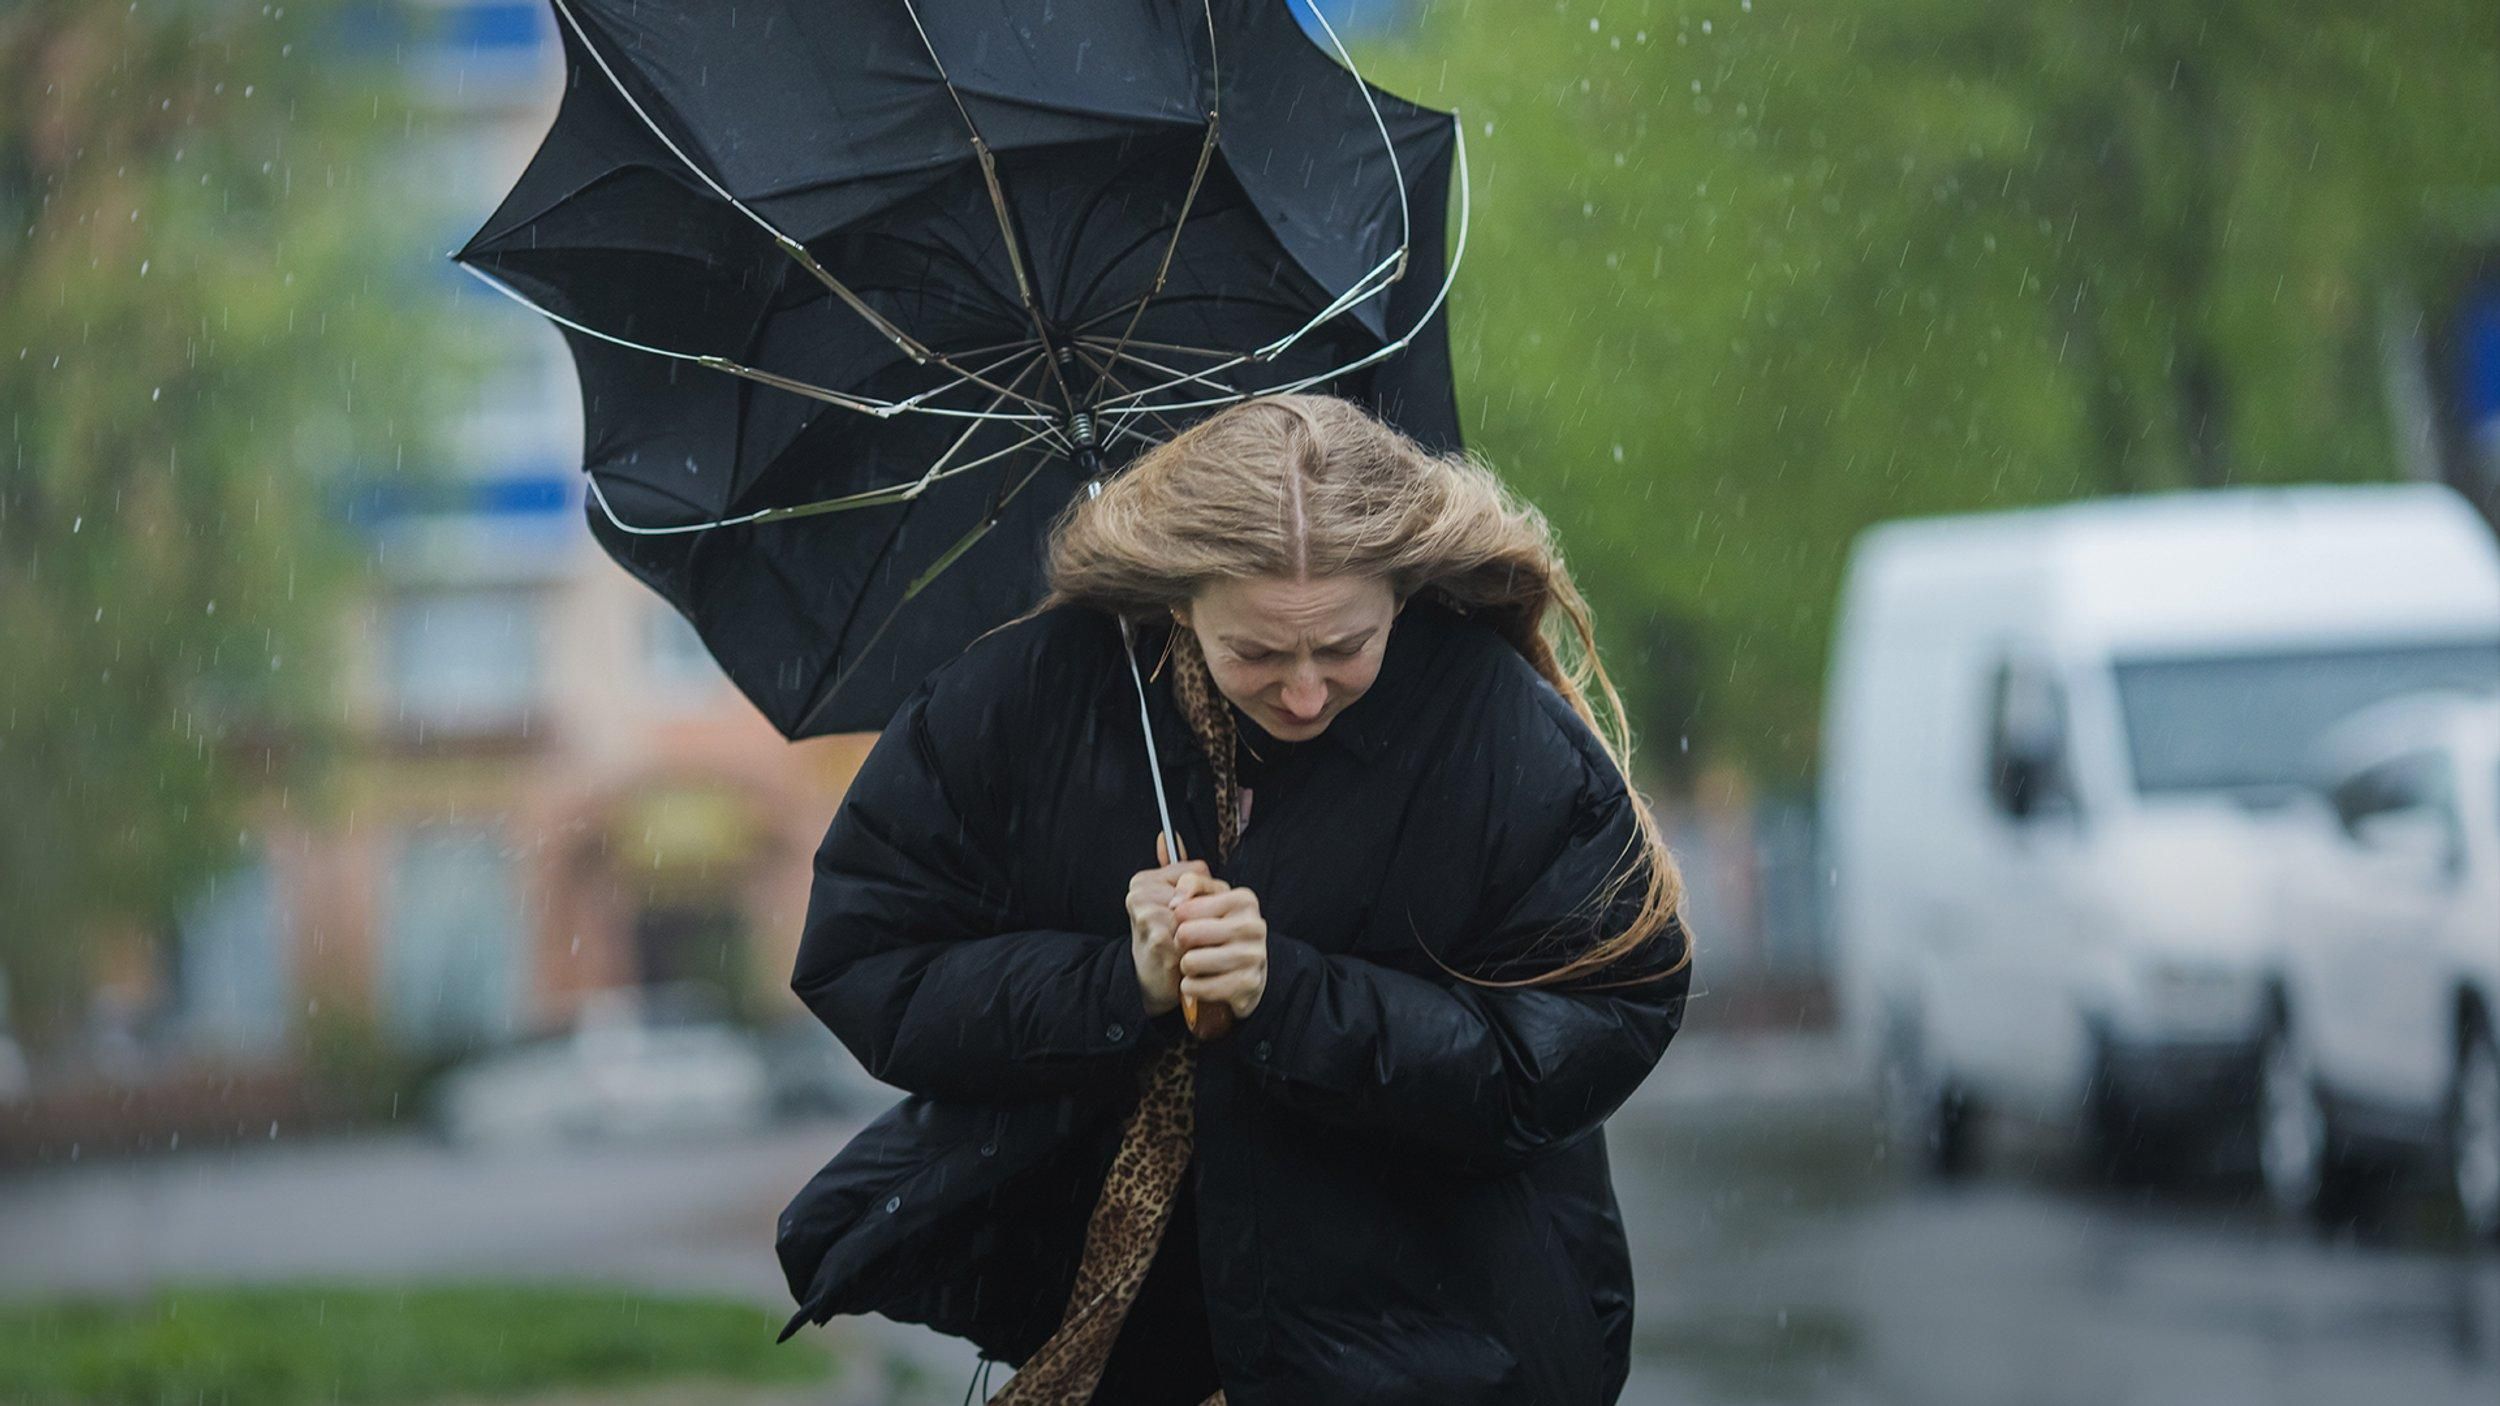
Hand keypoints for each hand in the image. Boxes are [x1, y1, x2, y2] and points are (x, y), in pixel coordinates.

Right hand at [1128, 831, 1219, 1017]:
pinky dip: (1200, 946)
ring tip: (1192, 942)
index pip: (1196, 871)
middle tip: (1196, 929)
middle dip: (1208, 912)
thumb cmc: (1163, 936)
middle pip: (1200, 891)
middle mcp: (1140, 894)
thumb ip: (1173, 869)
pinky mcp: (1158, 938)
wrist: (1150, 979)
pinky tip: (1188, 954)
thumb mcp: (1167, 900)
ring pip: (1201, 911)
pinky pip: (1197, 932)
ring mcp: (1147, 916)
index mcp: (1142, 881)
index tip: (1192, 910)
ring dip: (1205, 930)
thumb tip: (1166, 834)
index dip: (1205, 892)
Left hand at [1176, 877, 1267, 1022]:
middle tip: (1190, 947)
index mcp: (1244, 900)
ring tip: (1199, 965)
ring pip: (1190, 962)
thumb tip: (1175, 902)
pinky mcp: (1248, 984)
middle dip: (1179, 944)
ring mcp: (1254, 956)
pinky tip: (1203, 982)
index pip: (1184, 910)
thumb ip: (1190, 884)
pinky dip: (1192, 988)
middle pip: (1186, 934)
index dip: (1176, 921)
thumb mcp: (1208, 900)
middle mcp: (1254, 926)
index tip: (1186, 925)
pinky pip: (1198, 987)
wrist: (1244, 973)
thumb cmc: (1218, 933)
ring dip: (1186, 967)